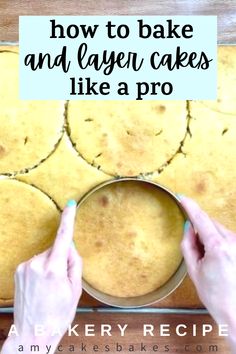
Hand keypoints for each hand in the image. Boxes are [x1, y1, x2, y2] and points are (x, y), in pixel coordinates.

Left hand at [2, 200, 81, 353]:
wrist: (32, 334)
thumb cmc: (57, 316)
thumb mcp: (75, 290)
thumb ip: (74, 263)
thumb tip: (70, 246)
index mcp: (53, 269)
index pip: (63, 237)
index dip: (68, 219)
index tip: (70, 204)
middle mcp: (36, 264)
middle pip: (55, 250)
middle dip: (62, 258)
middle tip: (63, 281)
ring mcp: (25, 267)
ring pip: (45, 256)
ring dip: (51, 265)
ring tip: (50, 288)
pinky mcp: (18, 270)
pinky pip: (36, 262)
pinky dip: (41, 269)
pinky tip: (41, 286)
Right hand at [180, 196, 235, 350]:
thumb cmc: (216, 295)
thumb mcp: (194, 270)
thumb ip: (188, 245)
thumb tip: (188, 228)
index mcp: (218, 246)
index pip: (201, 219)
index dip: (190, 206)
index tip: (182, 197)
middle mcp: (232, 241)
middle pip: (210, 223)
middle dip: (199, 228)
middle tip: (195, 249)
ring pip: (218, 230)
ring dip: (209, 237)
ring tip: (208, 261)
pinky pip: (226, 237)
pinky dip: (217, 242)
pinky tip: (217, 261)